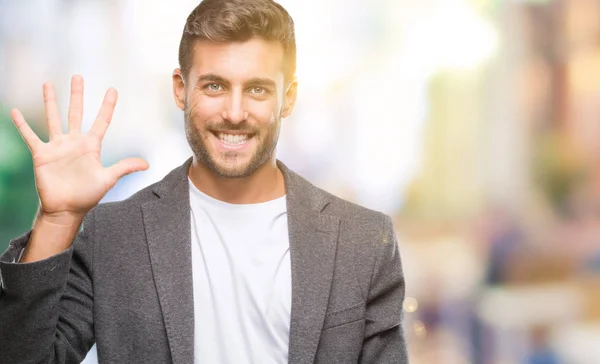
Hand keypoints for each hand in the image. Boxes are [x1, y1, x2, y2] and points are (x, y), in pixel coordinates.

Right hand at [10, 75, 148, 223]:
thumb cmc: (87, 195)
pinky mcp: (41, 154)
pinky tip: (15, 111)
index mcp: (91, 146)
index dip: (107, 106)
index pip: (101, 121)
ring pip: (53, 118)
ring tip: (48, 83)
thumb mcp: (108, 179)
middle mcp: (74, 142)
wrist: (66, 209)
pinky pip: (30, 136)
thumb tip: (147, 164)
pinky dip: (22, 125)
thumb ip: (124, 168)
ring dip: (50, 101)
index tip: (113, 89)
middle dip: (77, 95)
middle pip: (76, 112)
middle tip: (78, 76)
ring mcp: (57, 147)